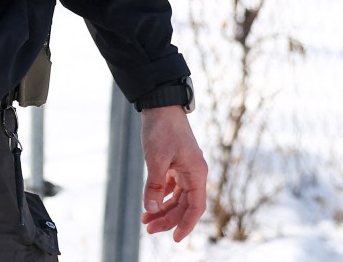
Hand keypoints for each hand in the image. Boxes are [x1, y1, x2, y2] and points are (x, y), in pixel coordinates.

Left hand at [139, 106, 207, 241]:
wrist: (160, 105)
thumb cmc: (161, 130)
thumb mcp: (156, 159)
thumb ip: (154, 185)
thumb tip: (151, 209)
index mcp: (196, 173)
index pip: (196, 207)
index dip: (187, 225)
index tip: (175, 238)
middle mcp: (194, 173)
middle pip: (184, 204)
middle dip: (167, 218)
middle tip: (148, 229)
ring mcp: (185, 168)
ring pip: (176, 197)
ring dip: (162, 208)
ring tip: (145, 220)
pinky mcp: (175, 163)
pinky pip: (171, 186)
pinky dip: (160, 195)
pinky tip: (149, 203)